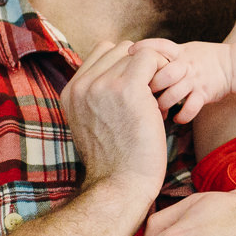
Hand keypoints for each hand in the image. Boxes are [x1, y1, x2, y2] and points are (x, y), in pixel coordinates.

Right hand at [61, 41, 169, 204]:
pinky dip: (164, 70)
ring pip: (135, 52)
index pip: (102, 53)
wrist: (120, 186)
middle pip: (119, 49)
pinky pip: (150, 57)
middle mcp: (82, 86)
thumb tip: (124, 77)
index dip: (126, 65)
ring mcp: (101, 85)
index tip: (140, 89)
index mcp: (71, 93)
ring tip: (158, 100)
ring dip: (153, 70)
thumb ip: (101, 99)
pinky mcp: (126, 89)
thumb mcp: (97, 125)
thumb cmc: (118, 162)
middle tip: (153, 95)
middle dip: (140, 66)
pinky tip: (165, 98)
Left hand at [136, 39, 233, 123]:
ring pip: (173, 94)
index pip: (160, 45)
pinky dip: (181, 116)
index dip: (144, 47)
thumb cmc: (203, 58)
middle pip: (163, 75)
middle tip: (140, 96)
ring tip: (157, 111)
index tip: (130, 52)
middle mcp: (186, 65)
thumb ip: (164, 53)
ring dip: (162, 105)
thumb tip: (136, 59)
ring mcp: (195, 80)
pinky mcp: (204, 94)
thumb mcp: (183, 49)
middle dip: (150, 87)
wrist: (232, 65)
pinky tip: (175, 118)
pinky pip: (190, 109)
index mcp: (179, 52)